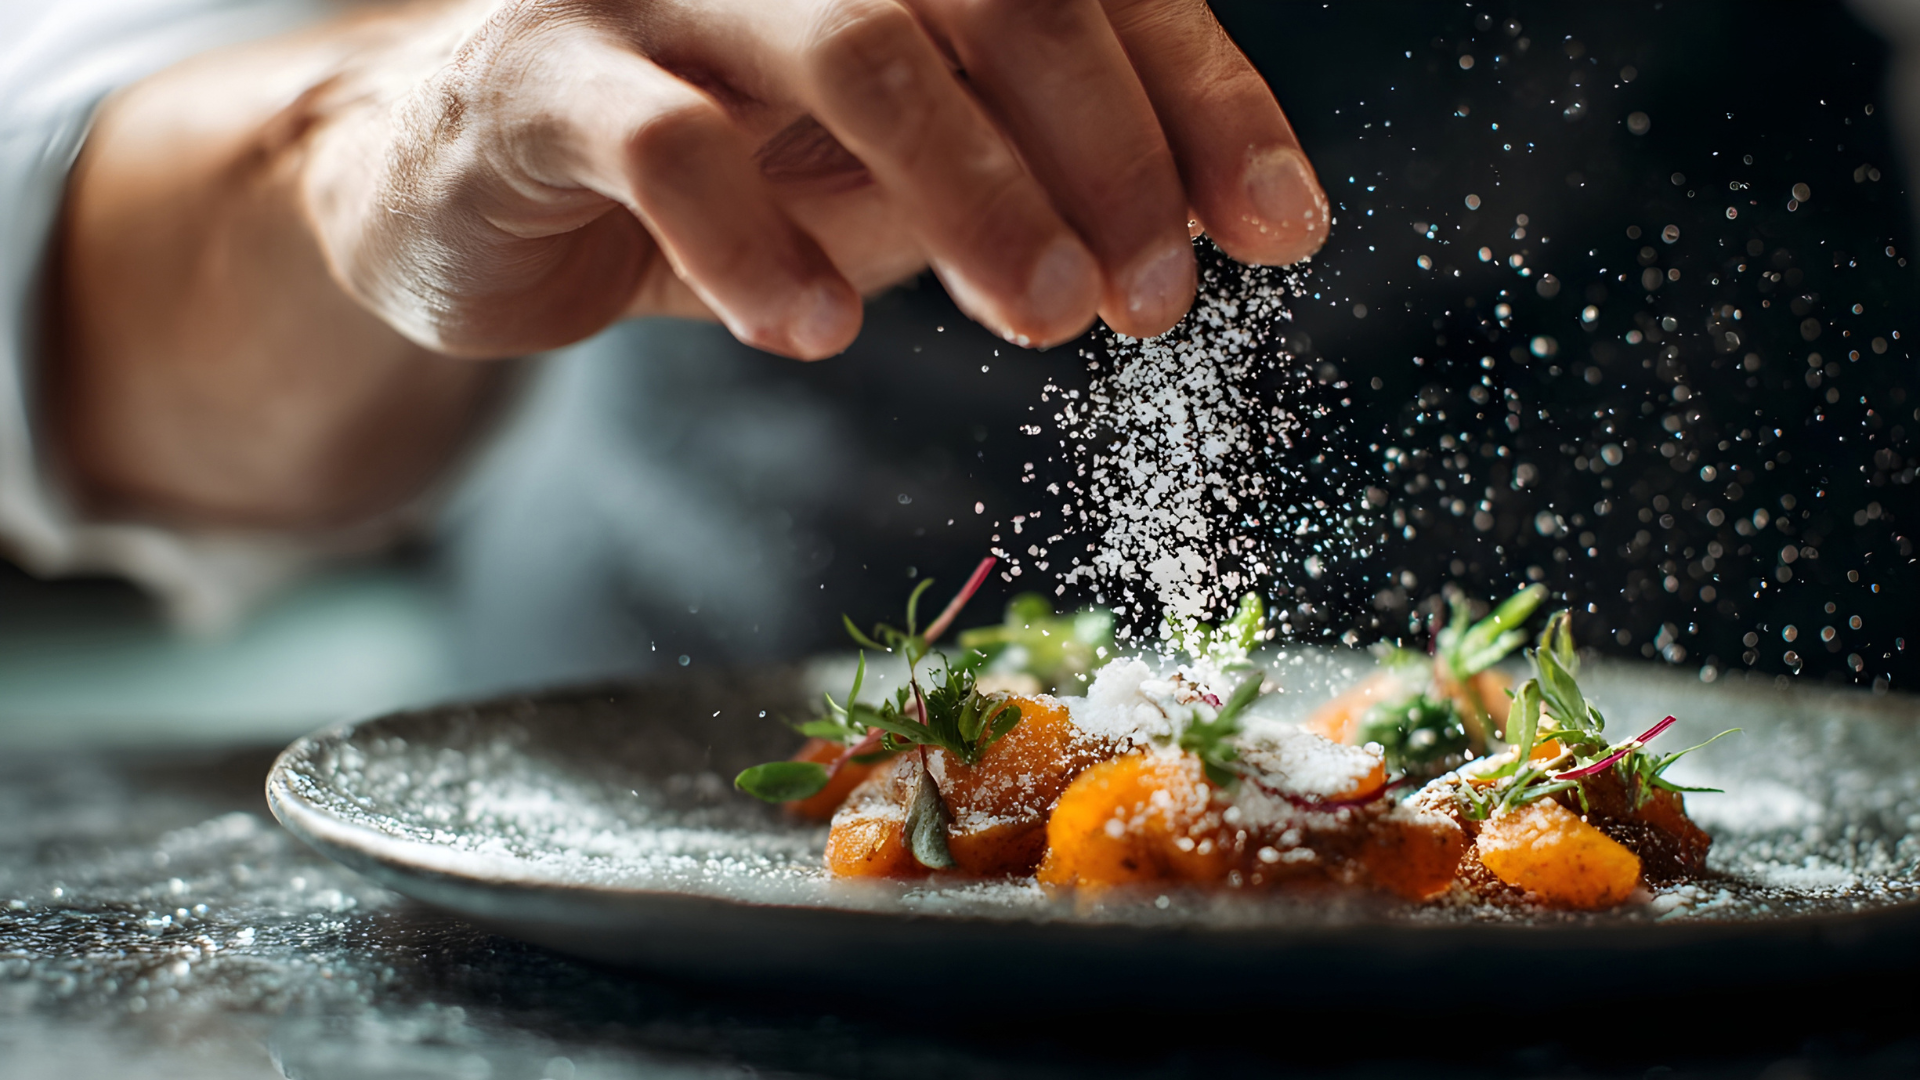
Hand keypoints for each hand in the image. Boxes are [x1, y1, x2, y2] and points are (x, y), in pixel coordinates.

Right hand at [304, 0, 1329, 360]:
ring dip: (970, 190)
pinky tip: (816, 330)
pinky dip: (754, 243)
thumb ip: (1035, 167)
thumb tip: (1215, 220)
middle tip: (1151, 297)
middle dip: (1105, 149)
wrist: (470, 182)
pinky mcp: (537, 76)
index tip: (1281, 227)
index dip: (1202, 99)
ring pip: (848, 45)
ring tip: (1044, 318)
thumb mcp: (898, 170)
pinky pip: (662, 143)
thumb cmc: (718, 165)